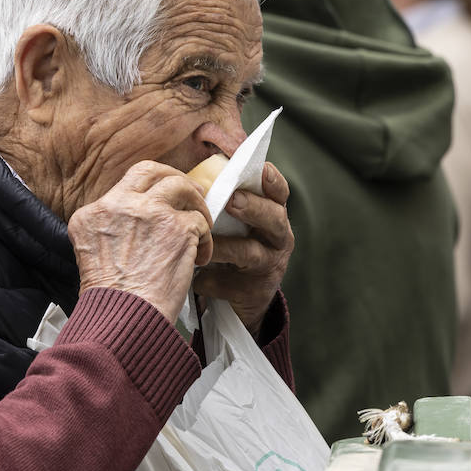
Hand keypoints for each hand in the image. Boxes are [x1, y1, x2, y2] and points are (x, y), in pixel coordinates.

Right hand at [70, 161, 212, 323]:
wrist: (124, 317)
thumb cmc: (111, 300)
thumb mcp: (90, 255)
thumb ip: (109, 230)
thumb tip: (136, 226)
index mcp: (92, 214)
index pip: (124, 186)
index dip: (146, 191)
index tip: (158, 201)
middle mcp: (118, 205)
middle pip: (150, 170)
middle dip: (172, 176)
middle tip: (188, 191)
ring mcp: (150, 212)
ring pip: (181, 186)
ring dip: (195, 203)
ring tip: (202, 224)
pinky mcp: (178, 226)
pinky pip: (199, 221)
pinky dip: (205, 240)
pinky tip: (199, 258)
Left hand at [192, 163, 292, 334]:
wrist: (237, 302)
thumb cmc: (229, 250)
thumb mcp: (232, 226)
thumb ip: (223, 204)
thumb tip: (191, 178)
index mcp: (273, 216)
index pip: (279, 193)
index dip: (272, 180)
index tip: (261, 168)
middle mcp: (278, 239)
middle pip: (274, 219)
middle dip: (253, 208)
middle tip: (232, 201)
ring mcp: (270, 266)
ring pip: (251, 253)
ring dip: (225, 246)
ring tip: (205, 242)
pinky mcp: (255, 292)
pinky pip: (231, 284)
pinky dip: (210, 280)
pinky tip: (195, 279)